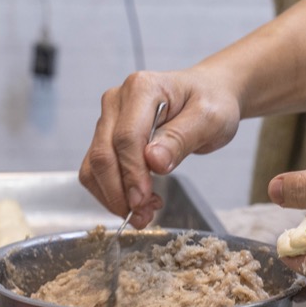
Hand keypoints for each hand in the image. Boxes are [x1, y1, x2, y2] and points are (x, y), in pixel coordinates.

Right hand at [79, 67, 241, 227]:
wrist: (207, 94)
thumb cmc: (211, 103)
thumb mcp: (209, 120)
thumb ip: (180, 139)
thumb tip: (153, 162)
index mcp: (142, 89)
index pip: (126, 138)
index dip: (132, 174)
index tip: (143, 201)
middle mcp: (117, 101)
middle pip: (103, 153)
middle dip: (119, 192)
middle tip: (142, 217)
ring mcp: (109, 118)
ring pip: (94, 166)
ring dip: (113, 196)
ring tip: (144, 213)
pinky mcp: (107, 137)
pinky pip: (98, 170)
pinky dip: (113, 192)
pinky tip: (140, 200)